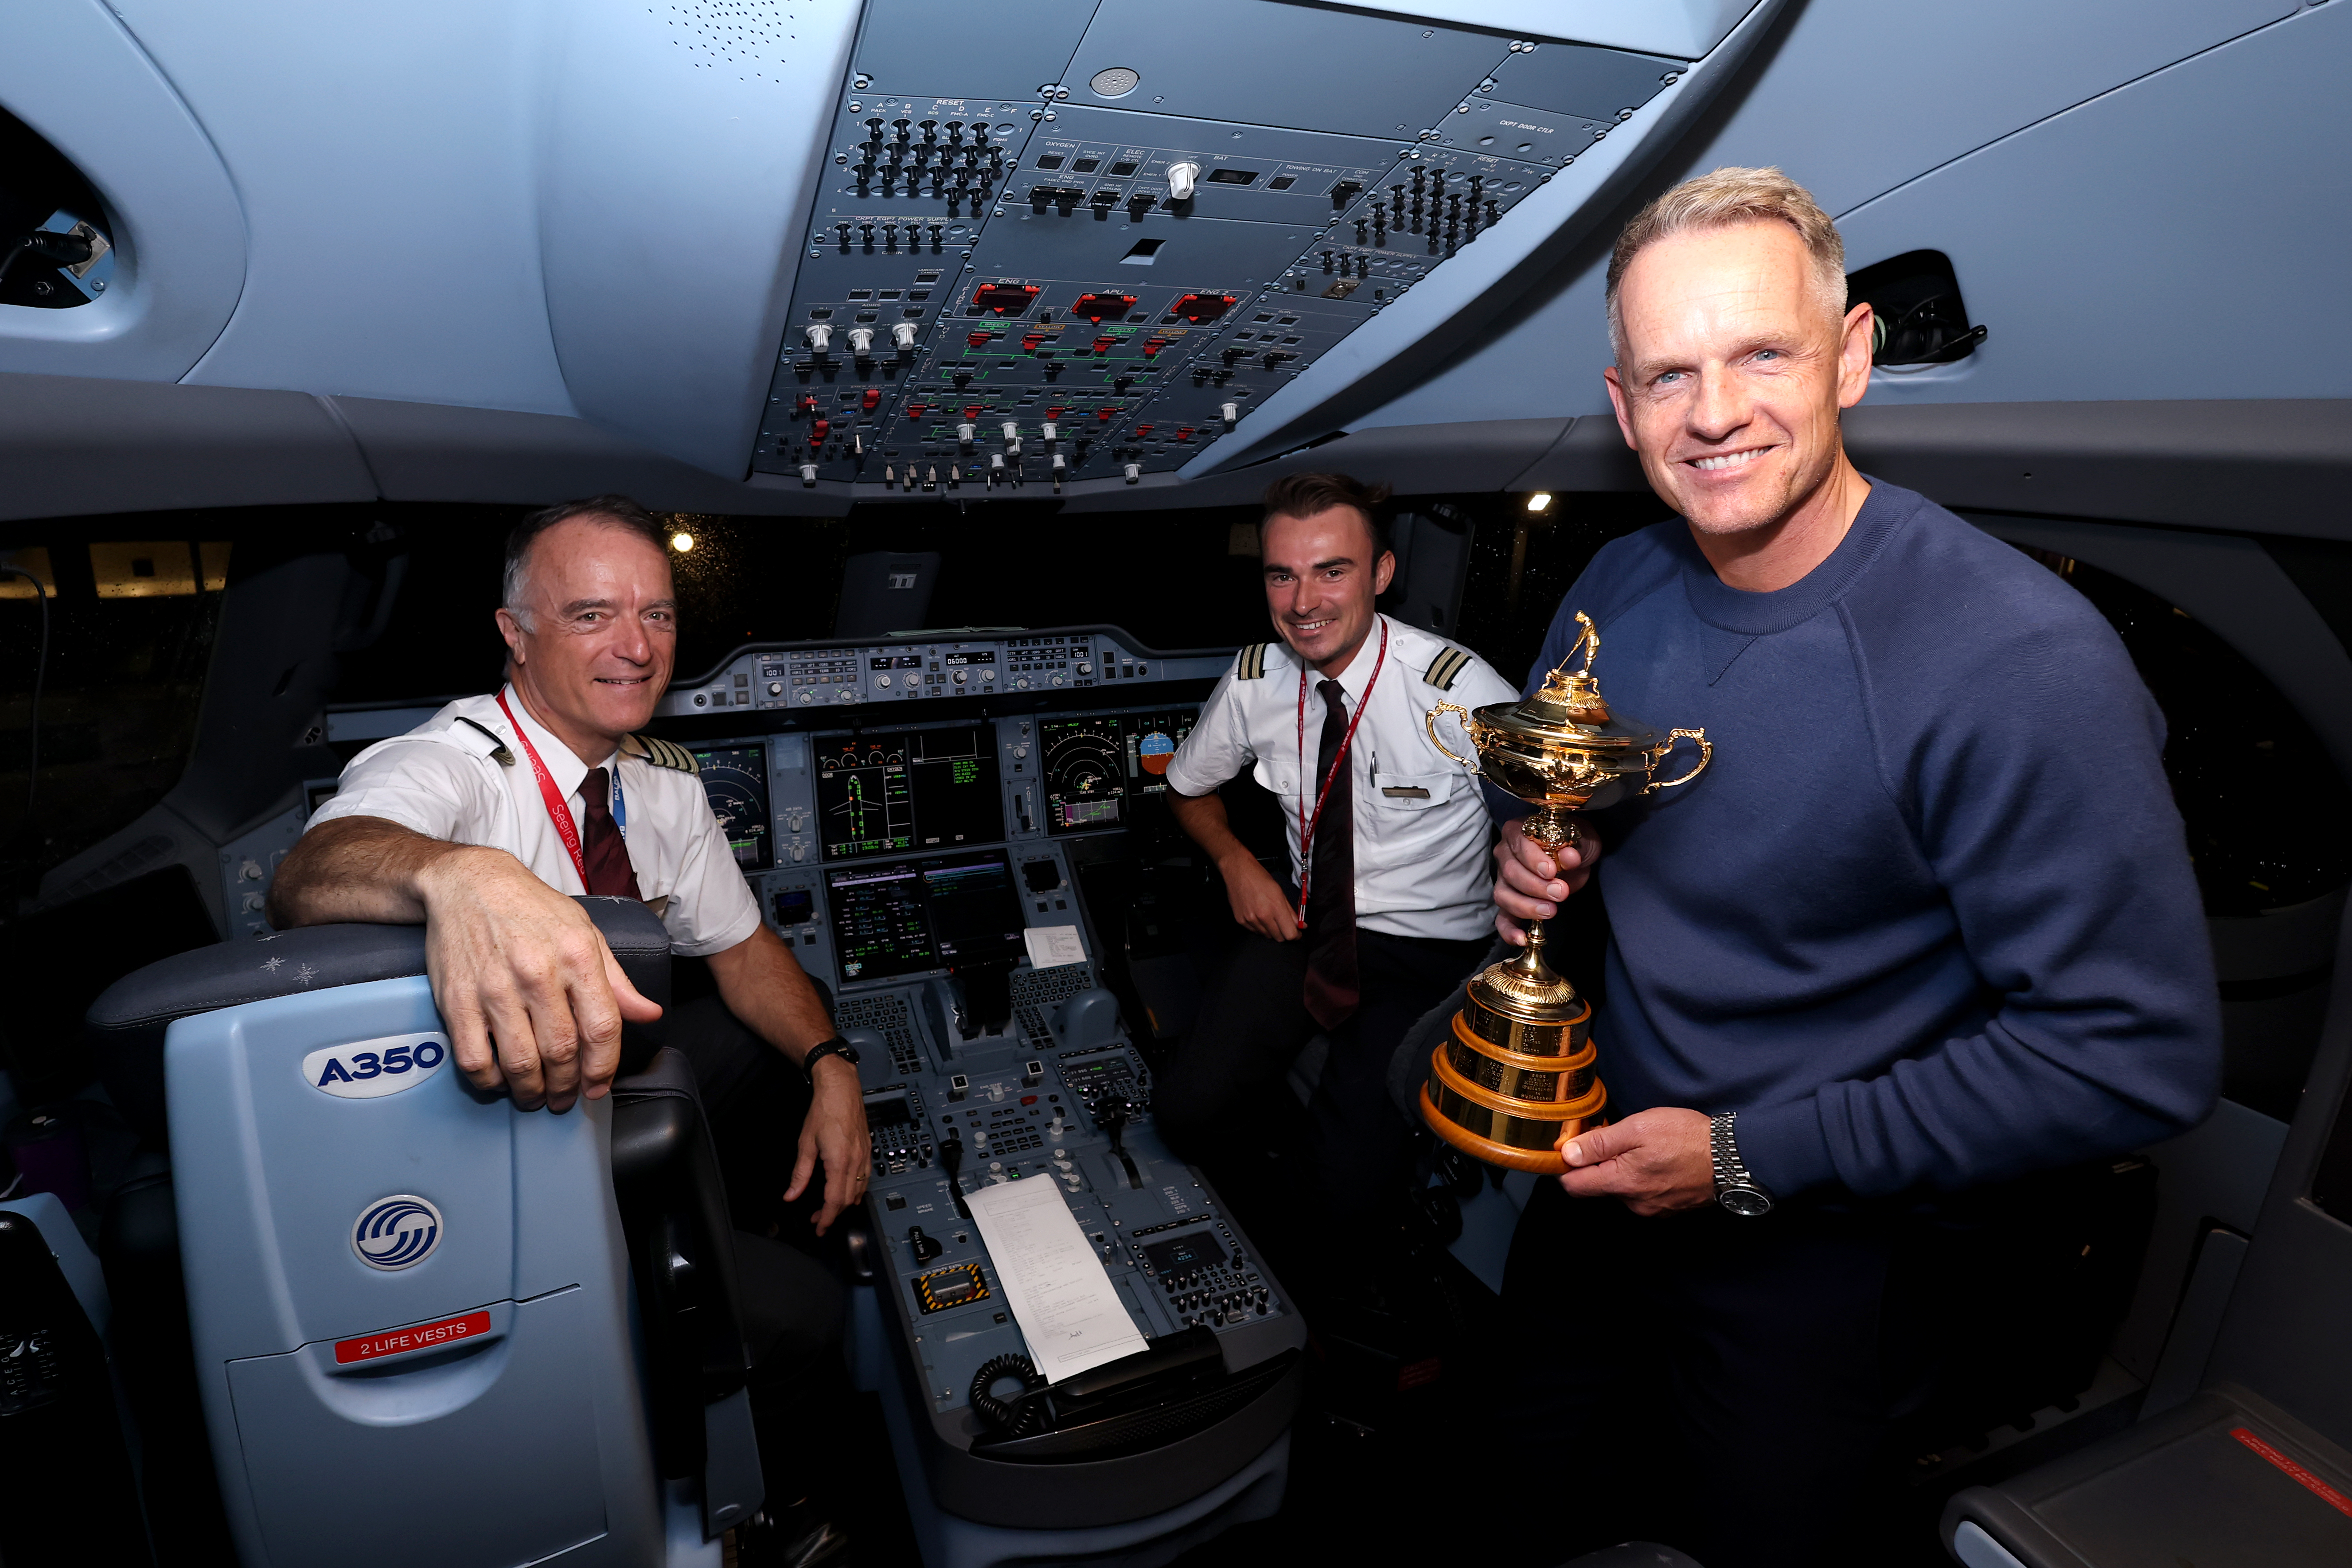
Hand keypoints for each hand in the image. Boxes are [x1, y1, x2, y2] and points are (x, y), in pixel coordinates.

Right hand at [417, 847, 662, 1110]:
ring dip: (532, 1091)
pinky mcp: (457, 1000)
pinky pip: (475, 1059)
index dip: (603, 1067)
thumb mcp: (586, 933)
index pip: (602, 1027)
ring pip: (520, 1062)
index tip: (598, 1087)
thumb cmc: (532, 910)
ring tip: (536, 1097)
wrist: (469, 883)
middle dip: (568, 1086)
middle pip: (562, 1051)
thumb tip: (649, 1015)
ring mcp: (494, 988)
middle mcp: (537, 973)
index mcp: (577, 956)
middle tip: (565, 1098)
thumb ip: (617, 981)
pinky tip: (500, 1082)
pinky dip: (490, 1082)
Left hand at [787, 1056, 871, 1234]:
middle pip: (848, 1199)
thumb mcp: (806, 1143)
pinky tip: (847, 1190)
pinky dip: (856, 1190)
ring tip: (829, 1207)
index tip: (819, 1228)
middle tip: (818, 1219)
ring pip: (859, 1191)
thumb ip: (800, 1174)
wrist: (842, 1089)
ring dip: (845, 1203)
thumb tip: (791, 1195)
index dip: (827, 1219)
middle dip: (834, 1213)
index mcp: (840, 1162)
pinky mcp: (868, 1150)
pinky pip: (865, 1178)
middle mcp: (856, 1161)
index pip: (835, 1201)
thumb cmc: (825, 1110)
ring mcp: (865, 1156)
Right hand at [1220, 853, 1301, 941]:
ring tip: (1269, 917)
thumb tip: (1300, 924)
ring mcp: (1250, 920)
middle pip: (1279, 938)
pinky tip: (1259, 916)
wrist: (1238, 871)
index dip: (1295, 935)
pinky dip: (1260, 927)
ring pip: (1267, 936)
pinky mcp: (1241, 921)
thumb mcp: (1279, 891)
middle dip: (1284, 933)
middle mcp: (1263, 916)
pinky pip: (1255, 931)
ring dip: (1271, 930)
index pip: (1289, 934)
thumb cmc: (1260, 878)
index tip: (1296, 933)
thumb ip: (1290, 911)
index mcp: (1275, 907)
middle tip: (1284, 925)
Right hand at [1493, 814, 1599, 943]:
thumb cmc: (1573, 843)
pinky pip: (1502, 919)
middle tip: (1560, 893)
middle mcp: (1505, 854)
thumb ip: (1575, 847)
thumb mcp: (1582, 840)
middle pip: (1511, 873)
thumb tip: (1569, 857)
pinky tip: (1522, 939)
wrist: (1572, 857)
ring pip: (1504, 896)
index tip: (1551, 871)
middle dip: (1536, 886)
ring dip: (1527, 906)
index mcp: (1519, 832)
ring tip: (1550, 911)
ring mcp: (1504, 880)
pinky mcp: (1509, 903)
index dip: (1533, 859)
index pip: (1519, 844)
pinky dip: (1509, 931)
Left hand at [1557, 1108, 1714, 1215]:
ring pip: (1622, 1189)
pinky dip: (1644, 1178)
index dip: (1566, 1166)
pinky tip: (1659, 1160)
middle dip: (1600, 1163)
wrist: (1733, 1157)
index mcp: (1621, 1182)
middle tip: (1616, 1136)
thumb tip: (1568, 1154)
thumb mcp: (1638, 1128)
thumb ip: (1600, 1142)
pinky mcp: (1669, 1209)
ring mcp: (1652, 1209)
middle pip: (1598, 1186)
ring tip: (1644, 1147)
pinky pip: (1644, 1194)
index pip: (1574, 1186)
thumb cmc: (1686, 1138)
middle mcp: (1633, 1203)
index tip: (1572, 1147)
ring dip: (1624, 1169)